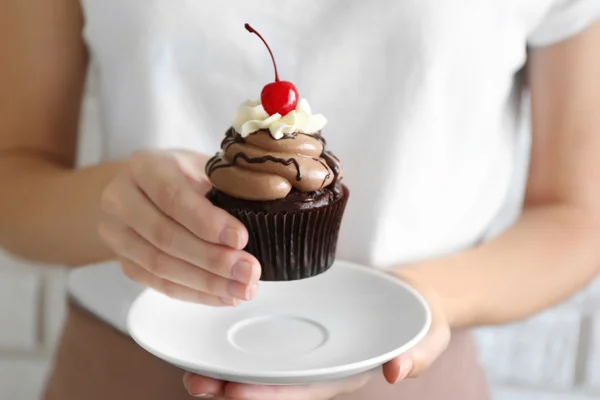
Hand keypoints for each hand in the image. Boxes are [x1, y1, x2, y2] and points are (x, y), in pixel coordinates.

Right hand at [98, 149, 260, 305]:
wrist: (136, 189)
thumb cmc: (179, 174)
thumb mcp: (200, 165)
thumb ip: (226, 182)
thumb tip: (271, 203)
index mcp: (145, 167)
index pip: (172, 197)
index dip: (206, 222)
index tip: (241, 239)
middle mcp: (122, 200)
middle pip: (165, 237)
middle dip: (212, 260)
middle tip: (249, 272)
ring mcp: (117, 234)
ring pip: (160, 266)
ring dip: (206, 283)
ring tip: (243, 290)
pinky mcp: (124, 263)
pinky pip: (160, 284)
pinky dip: (195, 294)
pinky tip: (224, 297)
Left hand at [182, 270, 450, 398]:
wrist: (411, 297)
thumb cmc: (419, 320)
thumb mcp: (427, 337)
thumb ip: (418, 354)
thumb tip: (397, 372)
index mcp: (342, 373)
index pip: (300, 389)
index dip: (266, 394)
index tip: (234, 393)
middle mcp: (318, 364)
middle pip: (269, 382)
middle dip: (232, 386)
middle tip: (195, 381)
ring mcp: (306, 344)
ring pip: (260, 361)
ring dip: (226, 365)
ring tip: (190, 365)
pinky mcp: (300, 320)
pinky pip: (266, 333)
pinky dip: (239, 334)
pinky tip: (213, 323)